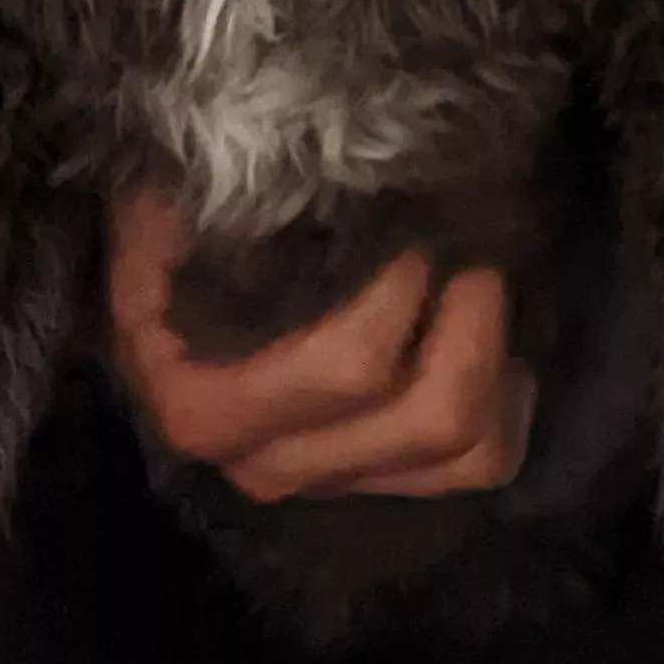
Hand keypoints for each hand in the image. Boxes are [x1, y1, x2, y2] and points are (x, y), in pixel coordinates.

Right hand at [106, 187, 534, 505]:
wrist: (157, 285)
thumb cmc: (176, 227)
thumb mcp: (179, 204)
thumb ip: (243, 204)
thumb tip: (348, 181)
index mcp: (208, 402)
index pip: (350, 365)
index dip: (404, 286)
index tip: (406, 220)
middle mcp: (268, 463)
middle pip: (429, 417)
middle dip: (471, 315)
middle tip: (465, 240)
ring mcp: (329, 482)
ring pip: (468, 451)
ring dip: (492, 354)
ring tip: (478, 278)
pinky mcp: (377, 480)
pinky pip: (482, 464)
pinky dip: (506, 398)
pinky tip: (487, 335)